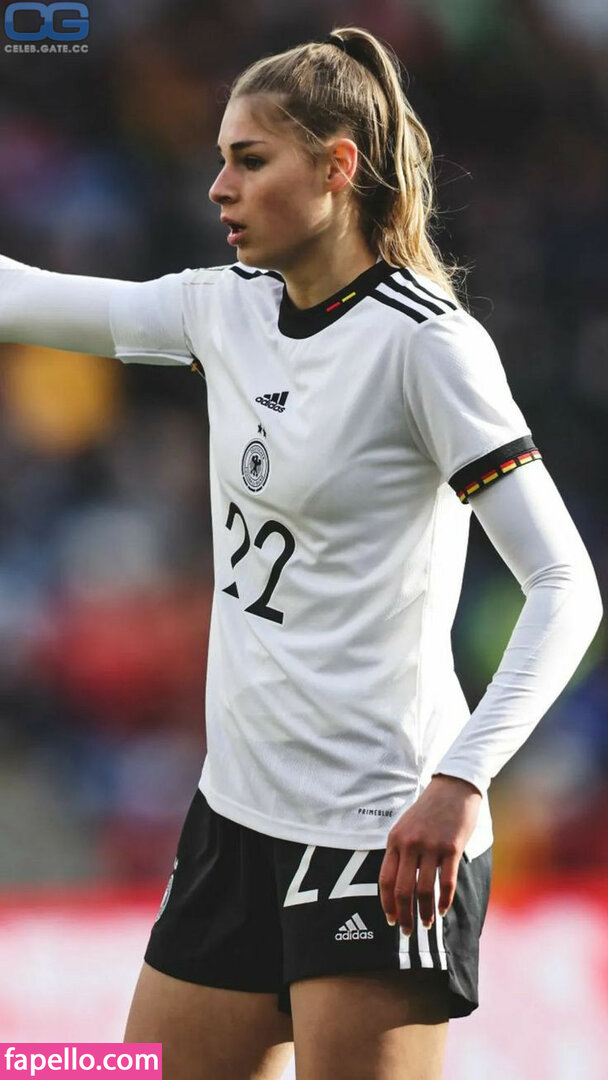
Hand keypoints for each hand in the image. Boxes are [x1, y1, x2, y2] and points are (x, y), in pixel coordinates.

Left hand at [378, 774, 481, 933]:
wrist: (454, 787)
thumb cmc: (429, 810)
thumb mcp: (406, 826)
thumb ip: (400, 851)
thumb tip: (397, 885)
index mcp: (395, 840)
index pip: (385, 879)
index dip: (386, 904)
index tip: (390, 919)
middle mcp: (410, 844)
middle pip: (402, 889)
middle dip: (404, 915)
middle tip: (408, 931)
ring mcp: (430, 846)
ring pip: (424, 889)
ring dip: (425, 912)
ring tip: (427, 923)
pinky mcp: (451, 848)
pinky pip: (446, 882)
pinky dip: (444, 900)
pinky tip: (443, 910)